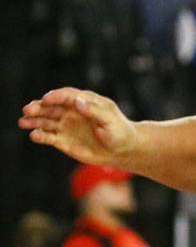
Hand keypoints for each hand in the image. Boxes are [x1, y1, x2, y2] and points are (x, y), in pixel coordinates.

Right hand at [20, 89, 138, 166]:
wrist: (122, 150)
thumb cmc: (119, 132)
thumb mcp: (110, 120)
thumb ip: (94, 111)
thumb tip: (78, 102)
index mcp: (83, 101)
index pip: (66, 95)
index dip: (55, 96)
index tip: (47, 99)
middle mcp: (70, 111)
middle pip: (51, 107)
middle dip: (38, 107)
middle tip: (28, 110)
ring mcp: (65, 125)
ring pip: (45, 120)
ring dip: (33, 120)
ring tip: (23, 122)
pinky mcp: (63, 140)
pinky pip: (48, 136)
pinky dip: (40, 135)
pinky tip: (34, 135)